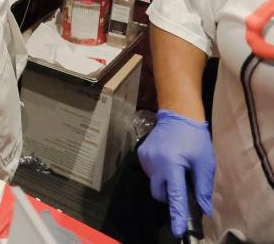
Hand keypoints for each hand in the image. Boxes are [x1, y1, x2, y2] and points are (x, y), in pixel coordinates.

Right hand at [138, 109, 214, 237]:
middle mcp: (154, 163)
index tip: (177, 230)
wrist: (177, 114)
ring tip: (177, 169)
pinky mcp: (141, 154)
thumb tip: (203, 209)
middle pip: (159, 193)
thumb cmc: (195, 139)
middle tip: (183, 187)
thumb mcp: (205, 163)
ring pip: (154, 183)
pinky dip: (160, 173)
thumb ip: (203, 187)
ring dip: (165, 183)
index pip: (174, 196)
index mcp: (171, 165)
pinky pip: (150, 172)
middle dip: (170, 196)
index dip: (177, 215)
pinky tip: (168, 161)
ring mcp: (145, 158)